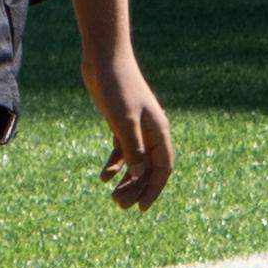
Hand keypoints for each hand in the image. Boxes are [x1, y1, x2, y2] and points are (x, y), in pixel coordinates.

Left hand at [88, 44, 174, 210]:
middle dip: (137, 189)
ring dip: (127, 180)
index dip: (154, 190)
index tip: (141, 208)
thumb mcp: (124, 120)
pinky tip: (103, 177)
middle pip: (148, 169)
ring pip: (135, 162)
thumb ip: (133, 148)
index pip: (163, 169)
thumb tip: (140, 175)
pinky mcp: (120, 123)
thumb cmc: (118, 87)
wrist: (104, 59)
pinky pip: (122, 151)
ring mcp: (136, 128)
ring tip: (112, 197)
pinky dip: (115, 165)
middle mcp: (150, 132)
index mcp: (158, 131)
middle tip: (119, 206)